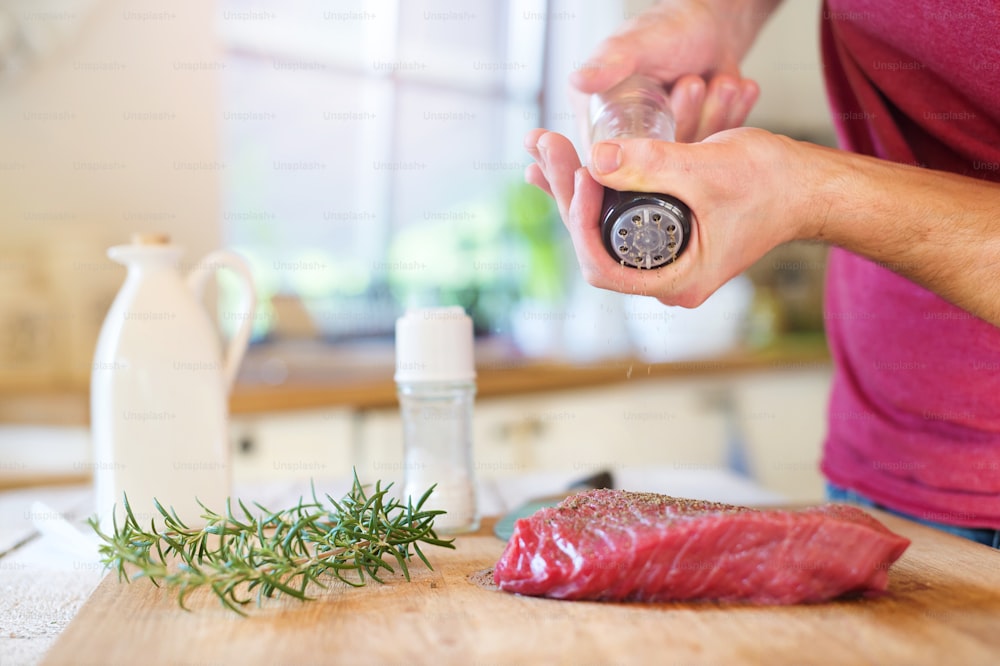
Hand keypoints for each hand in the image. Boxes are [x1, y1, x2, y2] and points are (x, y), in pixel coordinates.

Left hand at [525, 126, 810, 306]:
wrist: (808, 186)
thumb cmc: (774, 185)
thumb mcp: (709, 169)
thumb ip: (652, 164)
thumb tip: (594, 158)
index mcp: (676, 280)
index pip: (602, 265)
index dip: (581, 219)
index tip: (582, 173)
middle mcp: (664, 277)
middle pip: (594, 244)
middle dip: (567, 192)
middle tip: (546, 145)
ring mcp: (662, 258)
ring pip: (600, 228)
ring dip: (573, 186)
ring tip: (545, 148)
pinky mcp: (662, 235)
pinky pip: (616, 216)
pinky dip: (595, 187)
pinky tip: (569, 161)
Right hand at [570, 0, 771, 141]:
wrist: (714, 24)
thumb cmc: (670, 26)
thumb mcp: (636, 44)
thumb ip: (609, 64)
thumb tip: (579, 81)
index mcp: (598, 117)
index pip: (608, 157)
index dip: (638, 148)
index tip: (665, 117)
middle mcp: (627, 135)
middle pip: (655, 158)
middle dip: (684, 117)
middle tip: (693, 82)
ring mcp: (663, 143)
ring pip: (687, 154)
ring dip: (712, 113)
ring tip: (721, 81)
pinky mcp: (694, 146)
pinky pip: (713, 148)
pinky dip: (730, 116)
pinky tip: (738, 89)